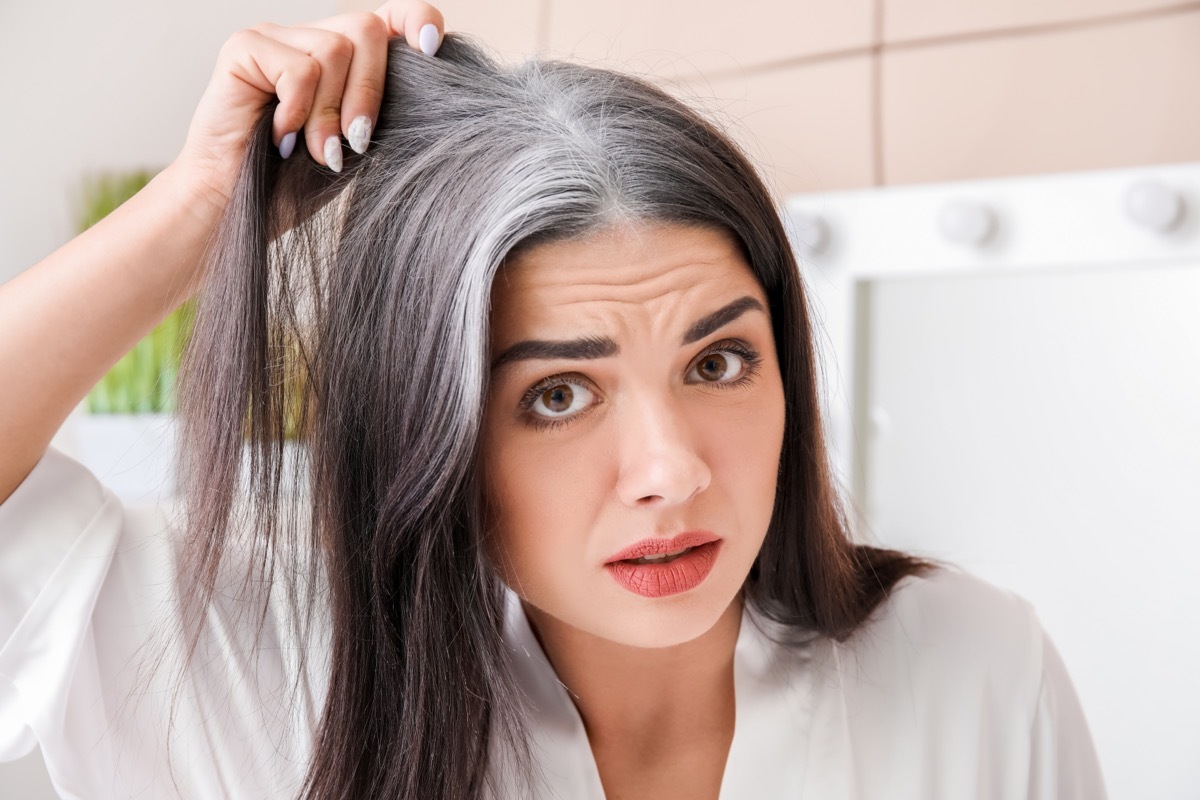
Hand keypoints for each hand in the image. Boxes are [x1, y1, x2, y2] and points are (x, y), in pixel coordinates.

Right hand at [170, 0, 444, 219]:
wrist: (235, 209)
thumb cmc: (294, 183)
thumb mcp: (356, 144)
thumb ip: (382, 108)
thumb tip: (428, 77)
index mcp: (343, 60)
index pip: (391, 16)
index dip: (417, 21)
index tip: (432, 52)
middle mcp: (309, 38)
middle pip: (366, 28)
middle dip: (369, 92)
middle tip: (354, 141)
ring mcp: (275, 39)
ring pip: (334, 49)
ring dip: (330, 112)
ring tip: (315, 150)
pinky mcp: (245, 48)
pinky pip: (300, 69)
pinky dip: (298, 111)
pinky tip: (281, 136)